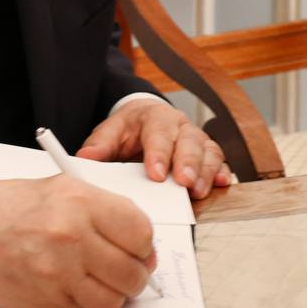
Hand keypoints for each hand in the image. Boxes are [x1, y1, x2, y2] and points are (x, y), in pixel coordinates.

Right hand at [0, 176, 155, 307]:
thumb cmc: (1, 209)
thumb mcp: (56, 189)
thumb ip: (99, 210)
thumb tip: (135, 238)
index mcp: (79, 201)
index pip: (140, 232)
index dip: (143, 243)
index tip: (138, 247)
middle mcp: (72, 237)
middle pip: (133, 272)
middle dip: (134, 273)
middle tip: (124, 268)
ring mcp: (59, 274)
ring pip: (114, 300)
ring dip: (111, 293)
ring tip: (95, 278)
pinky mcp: (47, 302)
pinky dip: (81, 301)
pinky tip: (64, 281)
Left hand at [76, 98, 231, 198]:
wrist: (143, 120)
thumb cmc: (128, 129)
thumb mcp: (111, 132)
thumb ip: (100, 144)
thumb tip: (85, 158)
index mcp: (154, 116)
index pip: (158, 133)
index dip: (159, 153)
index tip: (155, 174)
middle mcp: (179, 125)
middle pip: (189, 140)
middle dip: (188, 163)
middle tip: (184, 183)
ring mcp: (196, 138)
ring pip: (208, 150)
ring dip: (206, 171)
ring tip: (199, 191)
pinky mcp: (207, 152)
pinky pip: (219, 160)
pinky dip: (221, 172)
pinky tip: (221, 184)